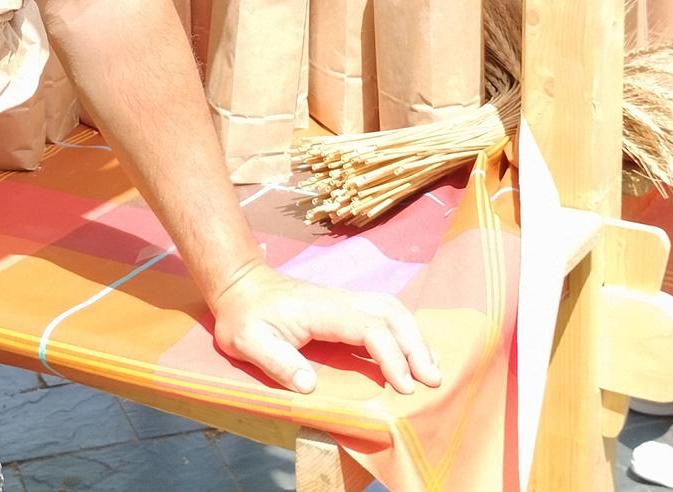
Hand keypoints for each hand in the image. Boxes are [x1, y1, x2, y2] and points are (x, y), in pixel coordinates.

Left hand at [210, 262, 440, 395]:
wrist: (241, 286)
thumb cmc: (243, 317)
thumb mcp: (247, 342)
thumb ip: (277, 362)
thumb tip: (309, 386)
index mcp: (322, 310)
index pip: (369, 328)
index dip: (390, 356)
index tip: (403, 386)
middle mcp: (341, 301)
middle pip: (392, 314)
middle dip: (415, 345)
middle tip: (432, 380)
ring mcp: (345, 301)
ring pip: (393, 310)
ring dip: (415, 337)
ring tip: (431, 369)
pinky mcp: (346, 308)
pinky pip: (385, 314)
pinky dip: (405, 331)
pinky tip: (413, 352)